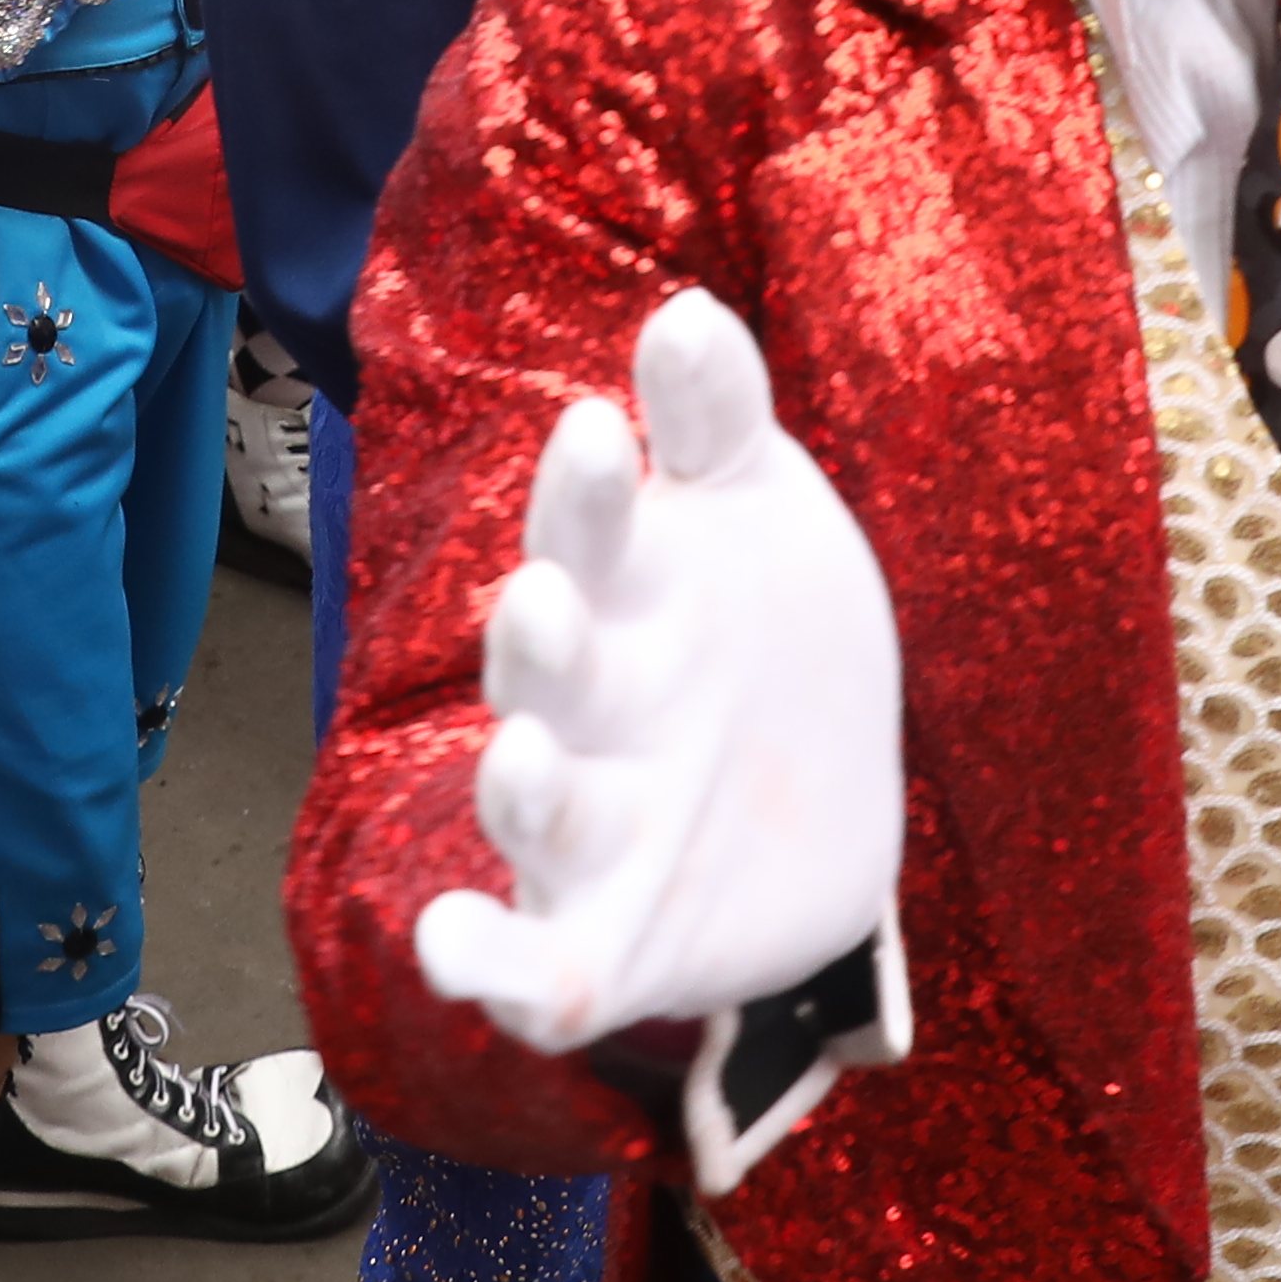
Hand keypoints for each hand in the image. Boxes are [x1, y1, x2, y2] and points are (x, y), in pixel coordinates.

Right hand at [411, 290, 909, 1185]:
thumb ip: (721, 421)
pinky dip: (489, 968)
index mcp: (627, 597)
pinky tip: (453, 949)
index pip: (594, 533)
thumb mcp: (763, 519)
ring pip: (535, 809)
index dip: (592, 491)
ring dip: (520, 787)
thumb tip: (691, 309)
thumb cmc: (766, 639)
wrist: (826, 816)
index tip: (605, 427)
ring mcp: (590, 830)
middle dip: (540, 638)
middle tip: (544, 595)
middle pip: (546, 668)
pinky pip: (538, 972)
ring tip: (524, 758)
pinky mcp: (605, 945)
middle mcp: (587, 709)